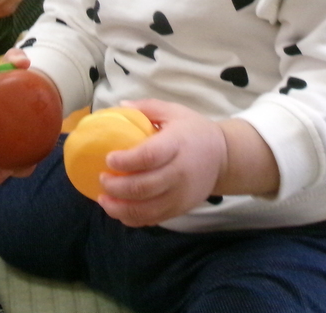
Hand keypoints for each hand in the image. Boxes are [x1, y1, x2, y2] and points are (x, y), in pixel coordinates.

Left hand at [98, 99, 227, 226]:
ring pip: (146, 209)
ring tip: (104, 199)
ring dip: (119, 208)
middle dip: (116, 187)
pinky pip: (153, 219)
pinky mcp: (180, 209)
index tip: (108, 159)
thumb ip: (147, 107)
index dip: (125, 161)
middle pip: (144, 187)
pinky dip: (132, 218)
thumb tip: (119, 106)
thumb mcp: (174, 112)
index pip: (149, 157)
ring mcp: (180, 195)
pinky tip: (119, 209)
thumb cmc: (194, 131)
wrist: (224, 157)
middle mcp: (179, 172)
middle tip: (102, 178)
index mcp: (177, 144)